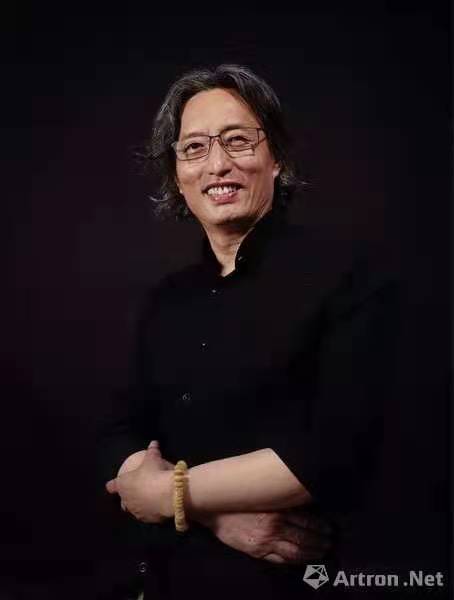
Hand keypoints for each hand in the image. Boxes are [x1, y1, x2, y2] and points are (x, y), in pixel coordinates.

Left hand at [106, 441, 173, 522]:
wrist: (166, 494)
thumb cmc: (154, 473)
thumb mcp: (153, 459)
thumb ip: (152, 451)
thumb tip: (154, 442)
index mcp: (123, 485)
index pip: (112, 486)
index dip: (112, 485)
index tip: (112, 485)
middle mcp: (126, 500)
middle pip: (122, 502)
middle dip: (126, 498)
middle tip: (135, 493)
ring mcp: (136, 511)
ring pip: (133, 510)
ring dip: (138, 506)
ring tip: (147, 500)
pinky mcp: (147, 519)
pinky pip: (146, 515)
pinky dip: (149, 511)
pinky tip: (157, 507)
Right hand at [196, 508, 332, 564]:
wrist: (213, 509)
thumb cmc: (238, 497)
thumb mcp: (262, 493)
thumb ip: (279, 498)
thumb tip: (300, 498)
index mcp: (277, 510)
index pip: (307, 521)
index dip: (320, 527)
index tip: (330, 529)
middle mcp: (275, 527)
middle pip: (304, 538)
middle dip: (319, 542)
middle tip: (329, 543)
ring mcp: (266, 542)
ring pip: (295, 552)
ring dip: (311, 553)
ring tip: (321, 553)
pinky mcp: (257, 552)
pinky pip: (280, 560)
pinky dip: (293, 561)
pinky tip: (301, 560)